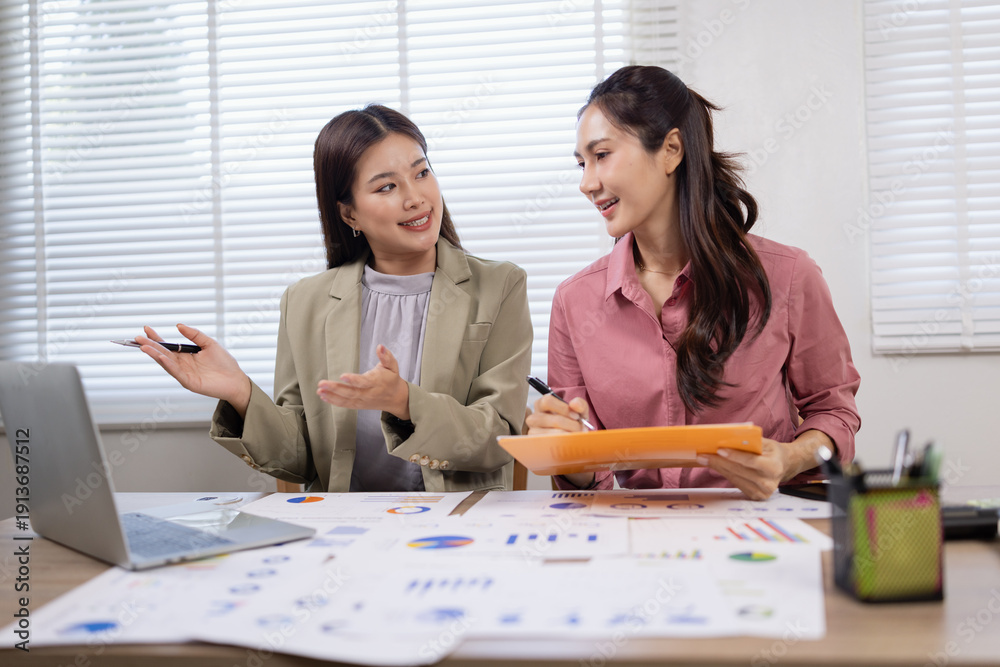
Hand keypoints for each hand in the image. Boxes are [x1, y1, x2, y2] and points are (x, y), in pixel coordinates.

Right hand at [136, 324, 250, 414]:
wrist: (236, 380)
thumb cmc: (224, 363)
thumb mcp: (209, 343)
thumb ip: (194, 335)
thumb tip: (178, 325)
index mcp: (186, 355)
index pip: (167, 346)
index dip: (156, 338)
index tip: (146, 328)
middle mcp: (182, 364)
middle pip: (163, 353)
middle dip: (150, 345)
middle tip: (137, 338)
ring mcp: (184, 374)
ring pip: (166, 363)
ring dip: (155, 355)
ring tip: (144, 347)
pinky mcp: (189, 382)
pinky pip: (176, 372)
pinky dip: (168, 365)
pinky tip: (161, 357)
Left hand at [317, 344, 409, 419]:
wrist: (396, 398)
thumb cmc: (391, 378)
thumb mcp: (392, 365)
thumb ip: (386, 356)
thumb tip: (380, 346)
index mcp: (377, 382)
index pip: (364, 382)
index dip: (354, 380)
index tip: (342, 376)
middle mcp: (369, 393)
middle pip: (351, 392)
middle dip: (335, 388)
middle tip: (322, 383)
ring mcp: (363, 401)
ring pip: (346, 399)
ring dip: (332, 395)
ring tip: (319, 390)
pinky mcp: (359, 405)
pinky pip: (345, 404)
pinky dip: (334, 401)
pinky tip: (323, 396)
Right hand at [525, 394, 593, 487]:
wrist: (570, 437)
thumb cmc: (572, 422)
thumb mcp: (578, 411)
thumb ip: (580, 404)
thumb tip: (574, 404)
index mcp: (542, 405)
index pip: (548, 401)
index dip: (564, 408)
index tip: (576, 416)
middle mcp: (534, 417)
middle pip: (554, 420)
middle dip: (571, 425)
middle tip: (582, 429)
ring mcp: (533, 432)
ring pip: (552, 434)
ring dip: (569, 436)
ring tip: (577, 436)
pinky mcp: (536, 444)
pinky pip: (549, 445)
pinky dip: (562, 444)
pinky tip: (569, 443)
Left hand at [698, 430, 831, 500]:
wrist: (784, 465)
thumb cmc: (772, 451)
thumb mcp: (766, 442)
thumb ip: (750, 442)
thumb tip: (727, 439)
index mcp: (774, 467)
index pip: (751, 461)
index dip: (734, 456)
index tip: (719, 450)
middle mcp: (769, 483)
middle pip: (739, 471)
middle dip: (719, 461)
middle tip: (702, 454)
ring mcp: (762, 492)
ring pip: (734, 478)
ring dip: (718, 468)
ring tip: (704, 458)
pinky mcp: (755, 496)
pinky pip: (736, 483)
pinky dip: (724, 473)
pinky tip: (715, 465)